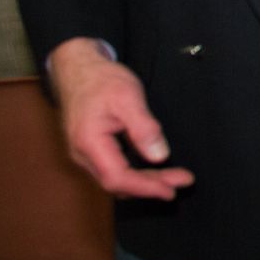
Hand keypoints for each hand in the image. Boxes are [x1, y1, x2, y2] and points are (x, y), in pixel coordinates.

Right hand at [47, 37, 194, 199]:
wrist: (78, 69)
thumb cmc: (100, 80)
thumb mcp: (128, 97)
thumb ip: (144, 128)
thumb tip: (159, 155)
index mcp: (89, 142)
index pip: (118, 178)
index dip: (146, 187)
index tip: (170, 189)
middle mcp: (82, 154)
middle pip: (118, 183)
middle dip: (151, 186)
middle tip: (181, 182)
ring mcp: (84, 154)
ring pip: (115, 179)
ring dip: (145, 181)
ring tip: (173, 178)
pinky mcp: (91, 150)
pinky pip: (113, 169)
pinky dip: (135, 174)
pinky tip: (152, 171)